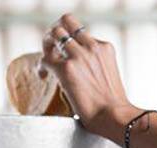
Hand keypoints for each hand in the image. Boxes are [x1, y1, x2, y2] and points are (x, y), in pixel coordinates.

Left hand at [41, 14, 143, 143]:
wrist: (115, 117)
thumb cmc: (113, 106)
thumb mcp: (109, 75)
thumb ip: (97, 65)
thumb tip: (84, 73)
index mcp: (104, 48)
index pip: (81, 32)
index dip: (70, 39)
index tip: (66, 52)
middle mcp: (92, 46)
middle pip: (66, 21)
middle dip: (55, 33)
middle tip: (50, 49)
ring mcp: (78, 56)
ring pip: (54, 34)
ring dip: (46, 45)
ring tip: (45, 61)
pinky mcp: (66, 69)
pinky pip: (45, 59)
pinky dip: (41, 67)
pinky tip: (43, 76)